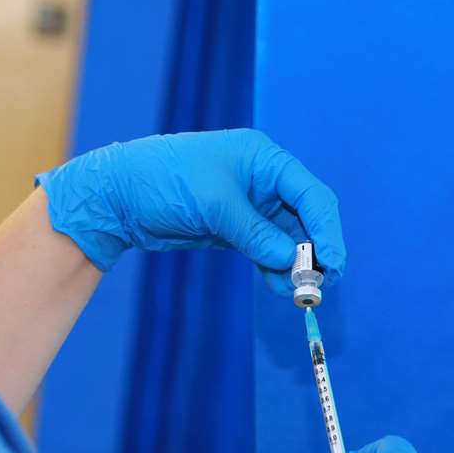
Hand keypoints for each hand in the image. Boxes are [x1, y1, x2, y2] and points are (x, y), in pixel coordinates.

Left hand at [35, 129, 344, 295]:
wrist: (119, 196)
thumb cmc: (165, 182)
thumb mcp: (214, 205)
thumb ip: (255, 233)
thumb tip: (290, 260)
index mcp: (263, 159)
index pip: (310, 194)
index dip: (327, 229)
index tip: (334, 262)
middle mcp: (262, 180)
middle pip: (305, 218)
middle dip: (314, 250)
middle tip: (320, 283)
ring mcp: (249, 206)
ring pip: (287, 239)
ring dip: (294, 265)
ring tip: (298, 293)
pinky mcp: (234, 228)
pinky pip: (266, 250)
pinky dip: (274, 268)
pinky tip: (281, 287)